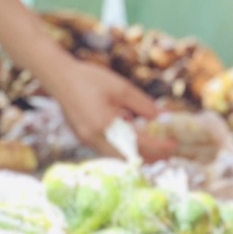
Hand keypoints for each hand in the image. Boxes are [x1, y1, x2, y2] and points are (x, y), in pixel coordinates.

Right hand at [48, 59, 173, 159]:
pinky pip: (107, 149)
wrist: (58, 76)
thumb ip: (143, 105)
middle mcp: (93, 137)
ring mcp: (86, 139)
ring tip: (155, 150)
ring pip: (116, 156)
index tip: (173, 145)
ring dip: (136, 155)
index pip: (138, 143)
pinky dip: (123, 148)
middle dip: (149, 157)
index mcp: (104, 125)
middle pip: (127, 157)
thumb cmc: (89, 79)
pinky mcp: (83, 137)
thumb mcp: (121, 88)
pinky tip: (134, 140)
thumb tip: (162, 118)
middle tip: (167, 153)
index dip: (159, 146)